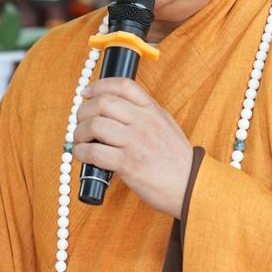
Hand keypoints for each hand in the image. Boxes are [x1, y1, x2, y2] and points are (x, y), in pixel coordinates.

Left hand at [72, 77, 193, 216]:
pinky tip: (83, 155)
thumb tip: (115, 110)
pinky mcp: (128, 164)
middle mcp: (143, 122)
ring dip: (80, 133)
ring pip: (95, 125)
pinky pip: (95, 152)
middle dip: (84, 111)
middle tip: (80, 122)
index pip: (123, 85)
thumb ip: (144, 115)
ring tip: (81, 140)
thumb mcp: (166, 126)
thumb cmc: (177, 160)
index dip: (99, 85)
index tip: (86, 92)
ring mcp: (135, 142)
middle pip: (103, 103)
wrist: (191, 185)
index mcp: (153, 110)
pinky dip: (82, 152)